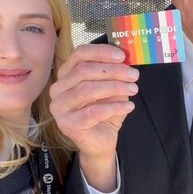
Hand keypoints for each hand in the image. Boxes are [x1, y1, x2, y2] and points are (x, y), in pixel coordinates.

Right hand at [49, 44, 137, 190]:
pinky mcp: (67, 124)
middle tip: (134, 75)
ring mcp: (59, 107)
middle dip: (113, 71)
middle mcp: (58, 89)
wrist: (101, 141)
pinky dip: (113, 107)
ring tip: (133, 89)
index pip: (79, 55)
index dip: (101, 52)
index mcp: (67, 75)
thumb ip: (116, 74)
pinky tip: (128, 107)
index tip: (122, 56)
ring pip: (86, 90)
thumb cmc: (105, 112)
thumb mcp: (113, 88)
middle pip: (84, 71)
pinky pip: (92, 112)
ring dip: (114, 87)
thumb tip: (126, 60)